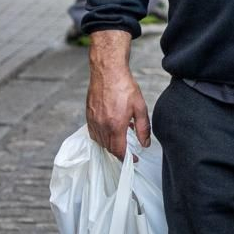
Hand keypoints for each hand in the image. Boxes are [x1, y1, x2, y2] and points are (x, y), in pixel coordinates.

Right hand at [86, 36, 149, 160]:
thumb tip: (145, 144)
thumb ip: (143, 128)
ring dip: (110, 144)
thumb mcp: (140, 108)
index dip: (126, 159)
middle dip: (119, 152)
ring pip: (100, 142)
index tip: (133, 161)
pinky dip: (102, 136)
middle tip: (130, 151)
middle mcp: (101, 126)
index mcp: (115, 125)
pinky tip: (112, 129)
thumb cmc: (125, 87)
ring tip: (123, 137)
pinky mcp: (88, 116)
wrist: (108, 72)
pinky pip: (94, 133)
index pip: (118, 150)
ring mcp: (92, 121)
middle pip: (108, 148)